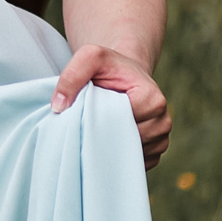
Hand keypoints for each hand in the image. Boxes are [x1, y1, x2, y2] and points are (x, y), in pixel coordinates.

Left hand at [51, 44, 171, 168]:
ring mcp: (161, 139)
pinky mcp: (155, 151)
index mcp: (153, 98)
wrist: (125, 74)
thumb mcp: (89, 58)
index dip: (99, 119)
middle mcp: (163, 120)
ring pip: (129, 154)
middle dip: (104, 134)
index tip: (86, 113)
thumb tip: (58, 107)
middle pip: (127, 140)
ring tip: (100, 129)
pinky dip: (119, 155)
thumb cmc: (109, 66)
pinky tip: (109, 141)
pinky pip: (134, 163)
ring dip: (111, 147)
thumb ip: (72, 75)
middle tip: (88, 125)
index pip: (122, 121)